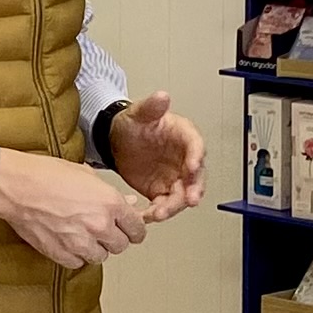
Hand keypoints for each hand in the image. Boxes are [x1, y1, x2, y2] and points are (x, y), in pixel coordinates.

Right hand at [0, 147, 149, 268]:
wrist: (15, 186)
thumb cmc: (45, 174)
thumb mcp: (85, 175)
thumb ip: (110, 194)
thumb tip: (128, 204)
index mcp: (110, 202)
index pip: (137, 228)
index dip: (134, 229)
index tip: (129, 230)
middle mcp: (99, 224)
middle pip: (121, 245)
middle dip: (114, 238)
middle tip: (102, 230)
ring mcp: (80, 242)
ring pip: (101, 257)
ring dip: (95, 248)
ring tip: (82, 235)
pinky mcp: (61, 253)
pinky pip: (78, 263)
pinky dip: (75, 256)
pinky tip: (68, 242)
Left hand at [105, 91, 205, 222]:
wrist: (116, 140)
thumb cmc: (133, 123)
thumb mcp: (139, 112)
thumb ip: (152, 106)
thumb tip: (162, 97)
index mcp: (184, 136)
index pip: (196, 145)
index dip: (196, 156)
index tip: (193, 166)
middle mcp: (184, 159)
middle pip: (196, 176)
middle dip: (194, 189)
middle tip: (191, 199)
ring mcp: (174, 177)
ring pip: (182, 195)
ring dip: (174, 206)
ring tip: (160, 212)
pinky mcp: (161, 190)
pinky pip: (165, 204)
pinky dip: (159, 211)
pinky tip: (149, 215)